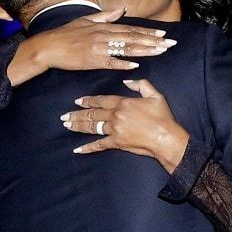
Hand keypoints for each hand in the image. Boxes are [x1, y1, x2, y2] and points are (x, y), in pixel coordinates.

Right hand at [7, 8, 176, 85]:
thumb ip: (105, 16)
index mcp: (103, 27)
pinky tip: (136, 65)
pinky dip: (123, 64)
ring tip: (160, 52)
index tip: (163, 34)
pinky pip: (111, 63)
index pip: (131, 29)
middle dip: (153, 41)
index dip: (148, 32)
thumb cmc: (66, 34)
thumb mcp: (86, 20)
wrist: (49, 46)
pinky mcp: (92, 61)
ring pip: (126, 49)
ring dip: (145, 50)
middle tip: (170, 43)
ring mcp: (99, 48)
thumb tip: (121, 11)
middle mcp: (104, 36)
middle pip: (133, 38)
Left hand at [60, 79, 188, 172]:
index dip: (88, 100)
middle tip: (64, 116)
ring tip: (67, 125)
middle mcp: (115, 115)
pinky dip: (87, 148)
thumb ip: (141, 85)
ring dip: (78, 126)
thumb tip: (127, 81)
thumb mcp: (155, 95)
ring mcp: (115, 130)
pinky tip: (77, 149)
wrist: (166, 137)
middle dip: (77, 114)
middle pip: (92, 114)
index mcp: (123, 103)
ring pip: (92, 127)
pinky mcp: (116, 143)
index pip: (101, 100)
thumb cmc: (162, 117)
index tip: (77, 101)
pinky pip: (99, 145)